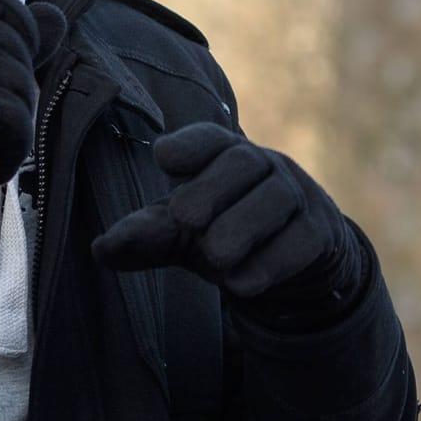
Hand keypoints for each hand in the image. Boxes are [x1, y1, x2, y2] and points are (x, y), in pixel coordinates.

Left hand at [91, 123, 361, 309]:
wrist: (294, 262)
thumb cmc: (225, 231)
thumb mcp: (182, 233)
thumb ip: (146, 235)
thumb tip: (101, 247)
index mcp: (224, 154)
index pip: (209, 138)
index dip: (189, 145)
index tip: (164, 158)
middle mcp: (263, 166)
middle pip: (241, 162)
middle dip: (211, 188)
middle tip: (185, 218)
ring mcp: (296, 197)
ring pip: (274, 200)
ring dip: (241, 228)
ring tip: (215, 256)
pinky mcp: (318, 235)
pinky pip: (298, 242)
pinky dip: (269, 264)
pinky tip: (243, 282)